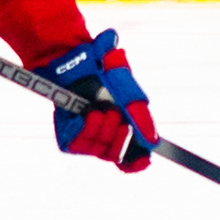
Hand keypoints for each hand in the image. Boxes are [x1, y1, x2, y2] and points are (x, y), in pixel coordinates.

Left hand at [41, 28, 158, 169]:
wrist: (74, 57)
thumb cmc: (106, 71)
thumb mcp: (129, 92)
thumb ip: (142, 117)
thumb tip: (153, 142)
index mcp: (125, 128)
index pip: (132, 159)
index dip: (137, 162)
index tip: (143, 159)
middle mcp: (105, 136)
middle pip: (116, 155)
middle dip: (119, 138)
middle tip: (116, 115)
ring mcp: (85, 136)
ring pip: (97, 149)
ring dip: (101, 130)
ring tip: (99, 110)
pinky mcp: (66, 134)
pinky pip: (75, 143)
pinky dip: (83, 130)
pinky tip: (87, 114)